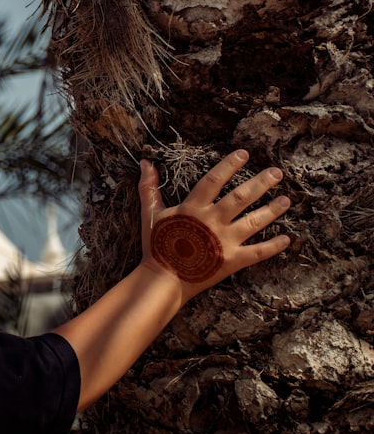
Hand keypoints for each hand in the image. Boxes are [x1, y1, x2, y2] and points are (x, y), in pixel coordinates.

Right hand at [138, 149, 290, 302]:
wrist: (163, 279)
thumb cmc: (156, 245)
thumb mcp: (150, 213)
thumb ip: (149, 187)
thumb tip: (145, 162)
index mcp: (193, 208)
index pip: (214, 179)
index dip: (229, 165)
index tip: (244, 154)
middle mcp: (212, 221)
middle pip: (241, 197)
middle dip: (261, 183)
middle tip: (277, 172)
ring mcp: (224, 241)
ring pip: (254, 222)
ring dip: (272, 210)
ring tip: (286, 200)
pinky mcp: (232, 261)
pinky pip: (258, 252)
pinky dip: (274, 246)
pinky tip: (287, 238)